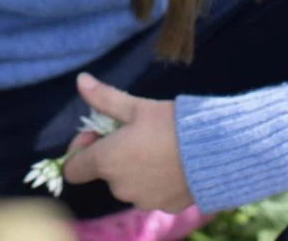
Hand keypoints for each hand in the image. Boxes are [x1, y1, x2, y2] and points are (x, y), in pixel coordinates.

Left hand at [62, 72, 193, 212]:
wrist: (215, 153)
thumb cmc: (170, 125)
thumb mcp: (135, 107)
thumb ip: (103, 97)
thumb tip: (80, 80)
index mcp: (106, 162)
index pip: (72, 169)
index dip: (81, 149)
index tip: (99, 132)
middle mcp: (120, 187)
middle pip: (103, 172)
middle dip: (111, 153)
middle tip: (132, 133)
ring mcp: (143, 201)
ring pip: (127, 182)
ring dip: (132, 167)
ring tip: (154, 145)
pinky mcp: (166, 207)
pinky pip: (150, 192)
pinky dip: (153, 179)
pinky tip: (170, 162)